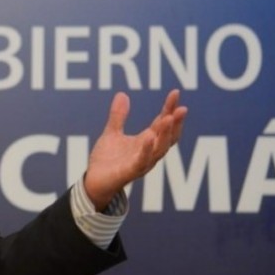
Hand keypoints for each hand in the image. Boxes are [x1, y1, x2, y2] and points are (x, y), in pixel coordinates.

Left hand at [84, 89, 187, 210]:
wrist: (93, 181)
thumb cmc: (107, 160)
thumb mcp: (112, 133)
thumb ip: (118, 116)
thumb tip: (122, 94)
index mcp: (146, 142)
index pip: (163, 123)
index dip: (169, 109)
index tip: (175, 93)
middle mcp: (149, 153)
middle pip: (167, 137)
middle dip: (175, 122)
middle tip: (181, 108)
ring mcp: (141, 163)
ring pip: (159, 150)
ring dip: (165, 134)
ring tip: (168, 118)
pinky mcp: (129, 172)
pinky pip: (141, 162)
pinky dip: (146, 150)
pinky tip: (148, 137)